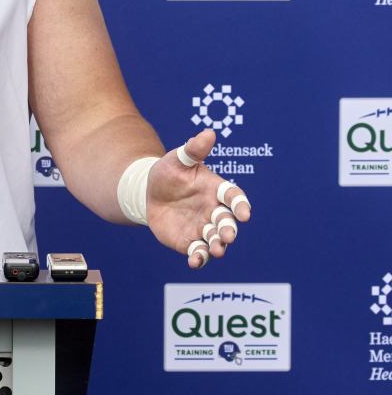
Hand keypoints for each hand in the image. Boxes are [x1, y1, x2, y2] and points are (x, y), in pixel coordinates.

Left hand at [146, 128, 251, 268]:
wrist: (148, 192)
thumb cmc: (168, 173)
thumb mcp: (178, 159)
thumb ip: (193, 149)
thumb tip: (209, 132)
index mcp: (216, 189)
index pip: (234, 197)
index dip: (241, 205)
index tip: (245, 213)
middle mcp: (213, 210)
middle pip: (227, 222)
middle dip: (229, 229)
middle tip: (228, 235)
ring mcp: (203, 227)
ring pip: (215, 240)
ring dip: (218, 246)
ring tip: (217, 250)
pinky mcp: (189, 241)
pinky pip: (198, 252)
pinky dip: (199, 258)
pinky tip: (194, 262)